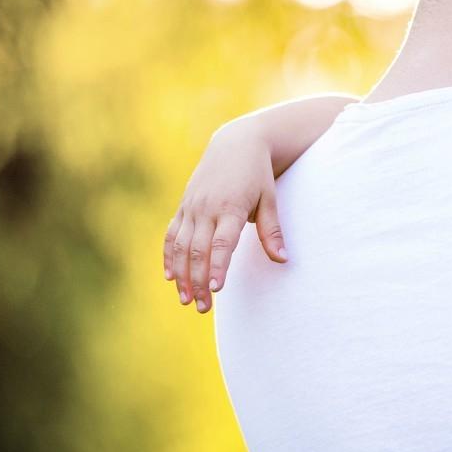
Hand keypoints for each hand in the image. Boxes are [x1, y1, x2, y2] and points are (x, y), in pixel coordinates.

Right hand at [163, 124, 287, 313]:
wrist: (236, 143)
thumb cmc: (258, 174)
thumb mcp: (269, 199)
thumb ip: (272, 231)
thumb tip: (282, 259)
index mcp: (231, 207)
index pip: (221, 244)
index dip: (217, 267)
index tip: (216, 290)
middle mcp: (207, 208)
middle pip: (199, 251)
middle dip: (199, 281)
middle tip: (203, 308)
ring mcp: (191, 207)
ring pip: (181, 246)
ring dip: (182, 275)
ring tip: (186, 300)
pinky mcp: (183, 206)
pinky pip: (172, 235)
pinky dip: (168, 256)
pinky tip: (170, 277)